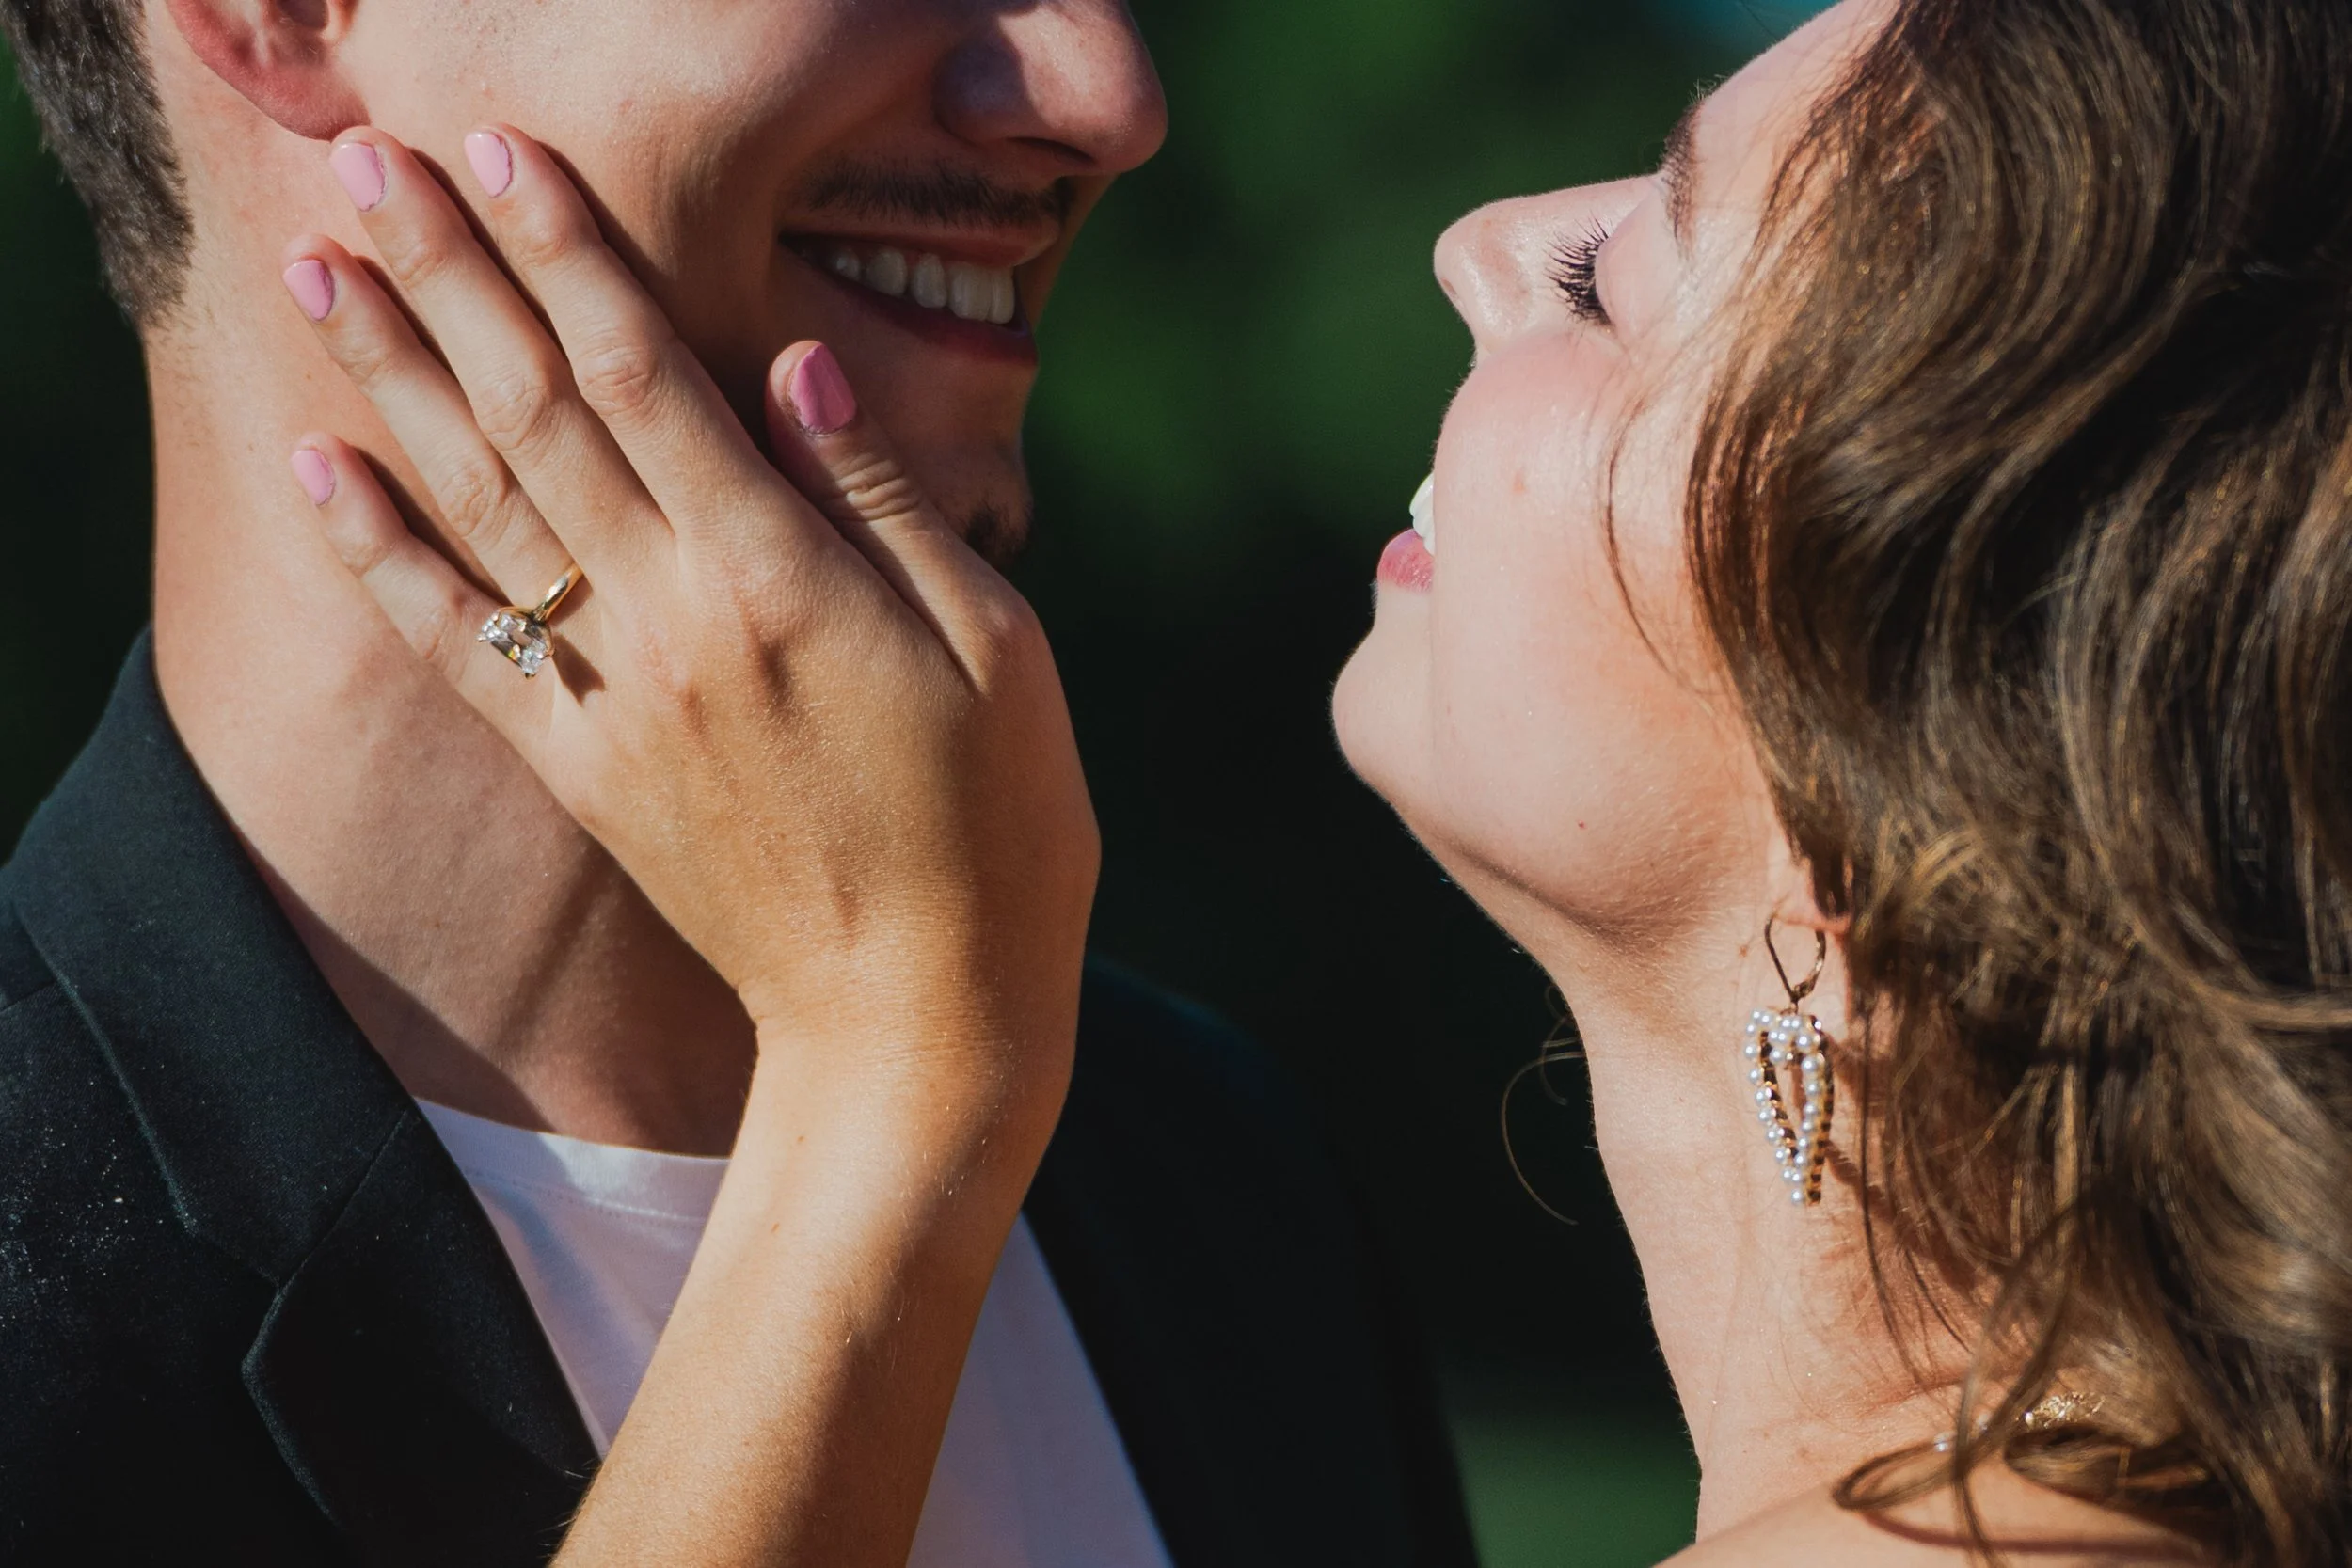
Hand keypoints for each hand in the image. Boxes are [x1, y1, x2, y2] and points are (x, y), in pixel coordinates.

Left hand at [280, 127, 1097, 1082]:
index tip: (507, 159)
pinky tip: (323, 468)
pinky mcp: (581, 771)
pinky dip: (381, 552)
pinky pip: (456, 645)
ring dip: (394, 380)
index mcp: (786, 580)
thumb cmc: (998, 827)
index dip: (571, 257)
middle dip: (455, 279)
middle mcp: (677, 625)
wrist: (918, 1020)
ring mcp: (615, 700)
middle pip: (540, 415)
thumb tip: (799, 361)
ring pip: (481, 507)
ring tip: (323, 274)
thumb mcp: (996, 646)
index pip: (651, 376)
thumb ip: (887, 499)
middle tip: (378, 166)